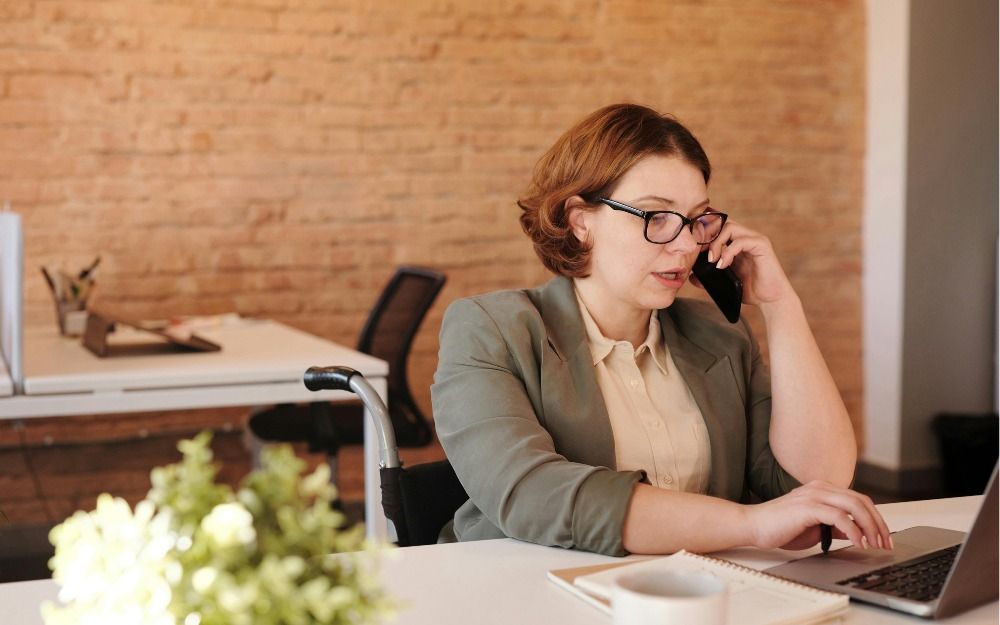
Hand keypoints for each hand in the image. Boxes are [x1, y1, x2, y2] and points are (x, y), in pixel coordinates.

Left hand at [699, 220, 794, 306]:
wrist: (771, 300)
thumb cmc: (750, 290)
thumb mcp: (725, 282)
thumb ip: (709, 277)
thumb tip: (692, 276)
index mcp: (736, 242)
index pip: (718, 226)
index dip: (704, 232)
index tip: (693, 248)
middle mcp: (746, 236)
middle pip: (722, 222)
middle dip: (707, 235)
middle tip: (700, 253)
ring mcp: (755, 239)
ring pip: (729, 227)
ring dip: (716, 242)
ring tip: (712, 260)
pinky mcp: (762, 245)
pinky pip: (740, 241)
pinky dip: (727, 252)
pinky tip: (722, 265)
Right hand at [744, 481, 892, 550]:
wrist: (753, 526)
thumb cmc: (779, 527)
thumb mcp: (814, 528)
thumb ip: (834, 527)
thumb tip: (855, 534)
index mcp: (822, 490)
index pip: (858, 499)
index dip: (875, 518)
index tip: (883, 537)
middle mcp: (820, 488)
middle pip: (861, 500)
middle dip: (878, 523)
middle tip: (885, 542)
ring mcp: (814, 495)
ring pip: (854, 506)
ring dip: (870, 527)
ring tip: (875, 544)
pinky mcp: (808, 507)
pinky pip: (840, 517)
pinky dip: (853, 531)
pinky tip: (858, 543)